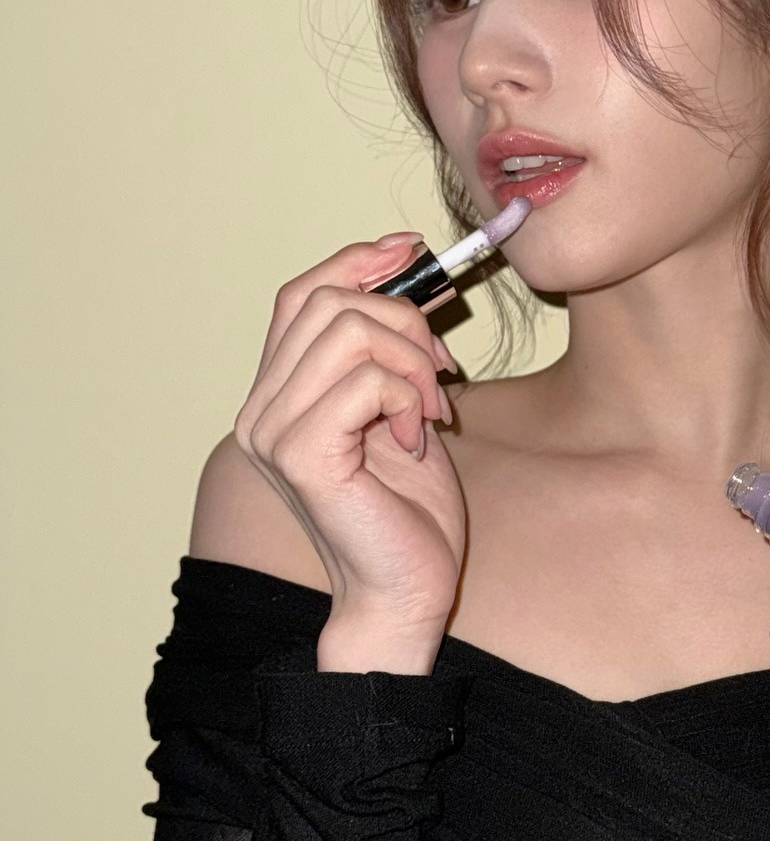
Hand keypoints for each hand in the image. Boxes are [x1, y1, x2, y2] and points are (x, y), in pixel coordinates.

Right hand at [233, 233, 465, 668]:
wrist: (406, 590)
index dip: (356, 261)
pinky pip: (366, 380)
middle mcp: (260, 409)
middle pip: (328, 301)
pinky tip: (417, 439)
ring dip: (411, 361)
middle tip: (438, 372)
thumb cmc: (408, 509)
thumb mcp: (401, 408)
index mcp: (279, 394)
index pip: (300, 295)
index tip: (411, 250)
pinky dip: (408, 399)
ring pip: (350, 331)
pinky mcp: (301, 454)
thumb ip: (388, 350)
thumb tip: (406, 269)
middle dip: (404, 320)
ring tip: (431, 410)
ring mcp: (272, 431)